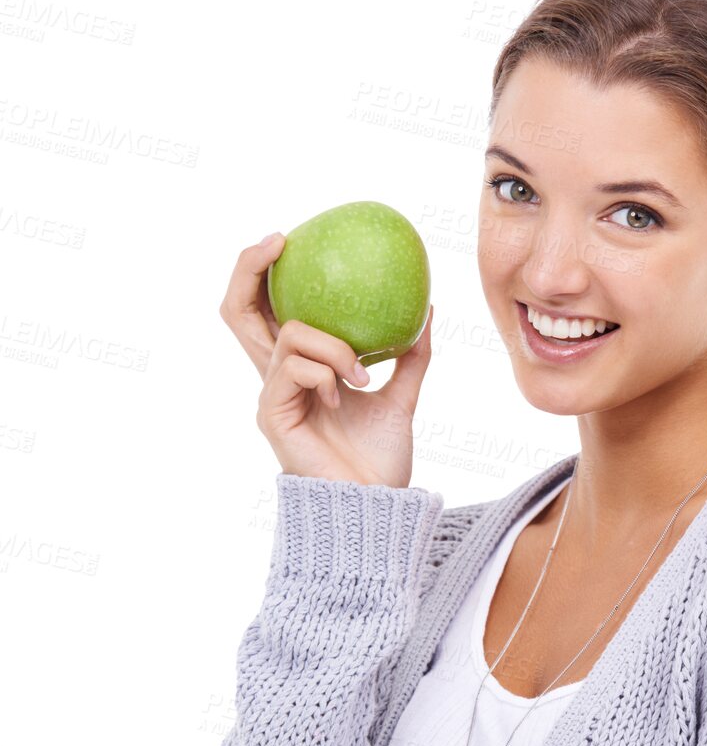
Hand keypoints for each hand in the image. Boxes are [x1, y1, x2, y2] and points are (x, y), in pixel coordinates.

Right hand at [219, 232, 433, 486]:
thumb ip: (410, 355)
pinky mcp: (271, 413)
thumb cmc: (381, 460)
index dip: (266, 272)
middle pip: (237, 310)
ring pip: (289, 334)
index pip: (268, 311)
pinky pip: (294, 367)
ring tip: (362, 376)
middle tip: (279, 241)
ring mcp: (271, 394)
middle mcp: (277, 377)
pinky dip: (326, 372)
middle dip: (248, 268)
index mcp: (300, 370)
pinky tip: (347, 397)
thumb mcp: (402, 397)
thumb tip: (428, 310)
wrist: (375, 505)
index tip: (291, 240)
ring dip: (334, 346)